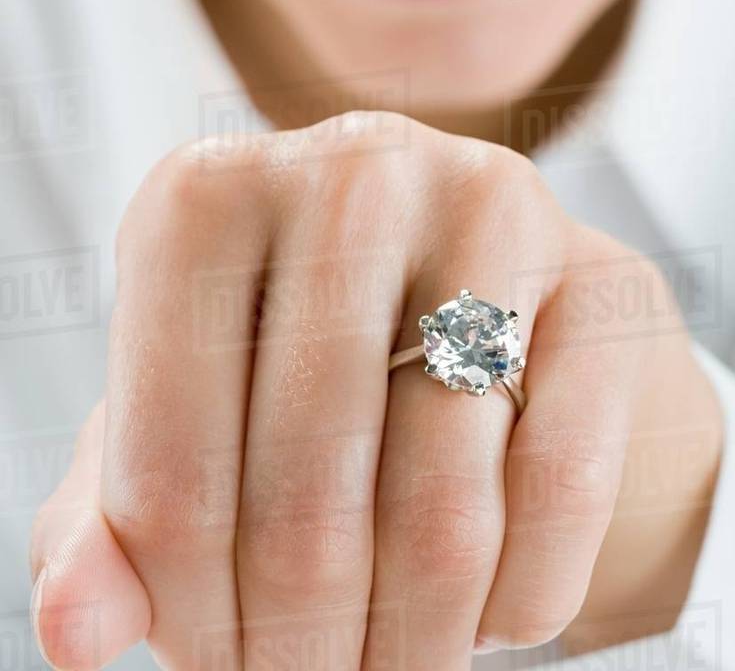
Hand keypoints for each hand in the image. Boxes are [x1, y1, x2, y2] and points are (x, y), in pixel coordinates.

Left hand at [30, 113, 721, 670]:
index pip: (167, 472)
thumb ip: (105, 526)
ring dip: (411, 645)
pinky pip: (561, 493)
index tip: (215, 669)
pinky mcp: (601, 277)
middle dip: (300, 650)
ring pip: (441, 513)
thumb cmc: (294, 361)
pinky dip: (519, 600)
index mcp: (203, 199)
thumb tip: (76, 630)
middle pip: (304, 498)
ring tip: (390, 667)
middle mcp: (348, 170)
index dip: (187, 616)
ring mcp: (487, 210)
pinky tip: (484, 612)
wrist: (469, 290)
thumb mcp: (182, 422)